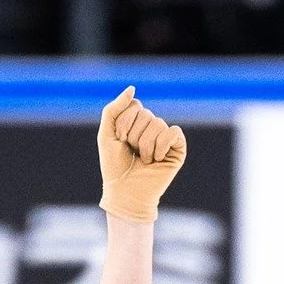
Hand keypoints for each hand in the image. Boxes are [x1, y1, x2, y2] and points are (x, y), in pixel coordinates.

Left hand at [97, 87, 186, 224]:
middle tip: (133, 154)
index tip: (121, 141)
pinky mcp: (177, 148)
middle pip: (146, 114)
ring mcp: (165, 137)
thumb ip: (113, 109)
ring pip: (158, 124)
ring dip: (146, 146)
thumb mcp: (106, 135)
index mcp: (136, 122)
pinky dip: (162, 146)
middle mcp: (151, 127)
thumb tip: (133, 89)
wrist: (125, 194)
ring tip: (144, 160)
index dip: (124, 124)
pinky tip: (157, 159)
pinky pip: (173, 132)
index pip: (135, 105)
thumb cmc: (114, 168)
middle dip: (134, 136)